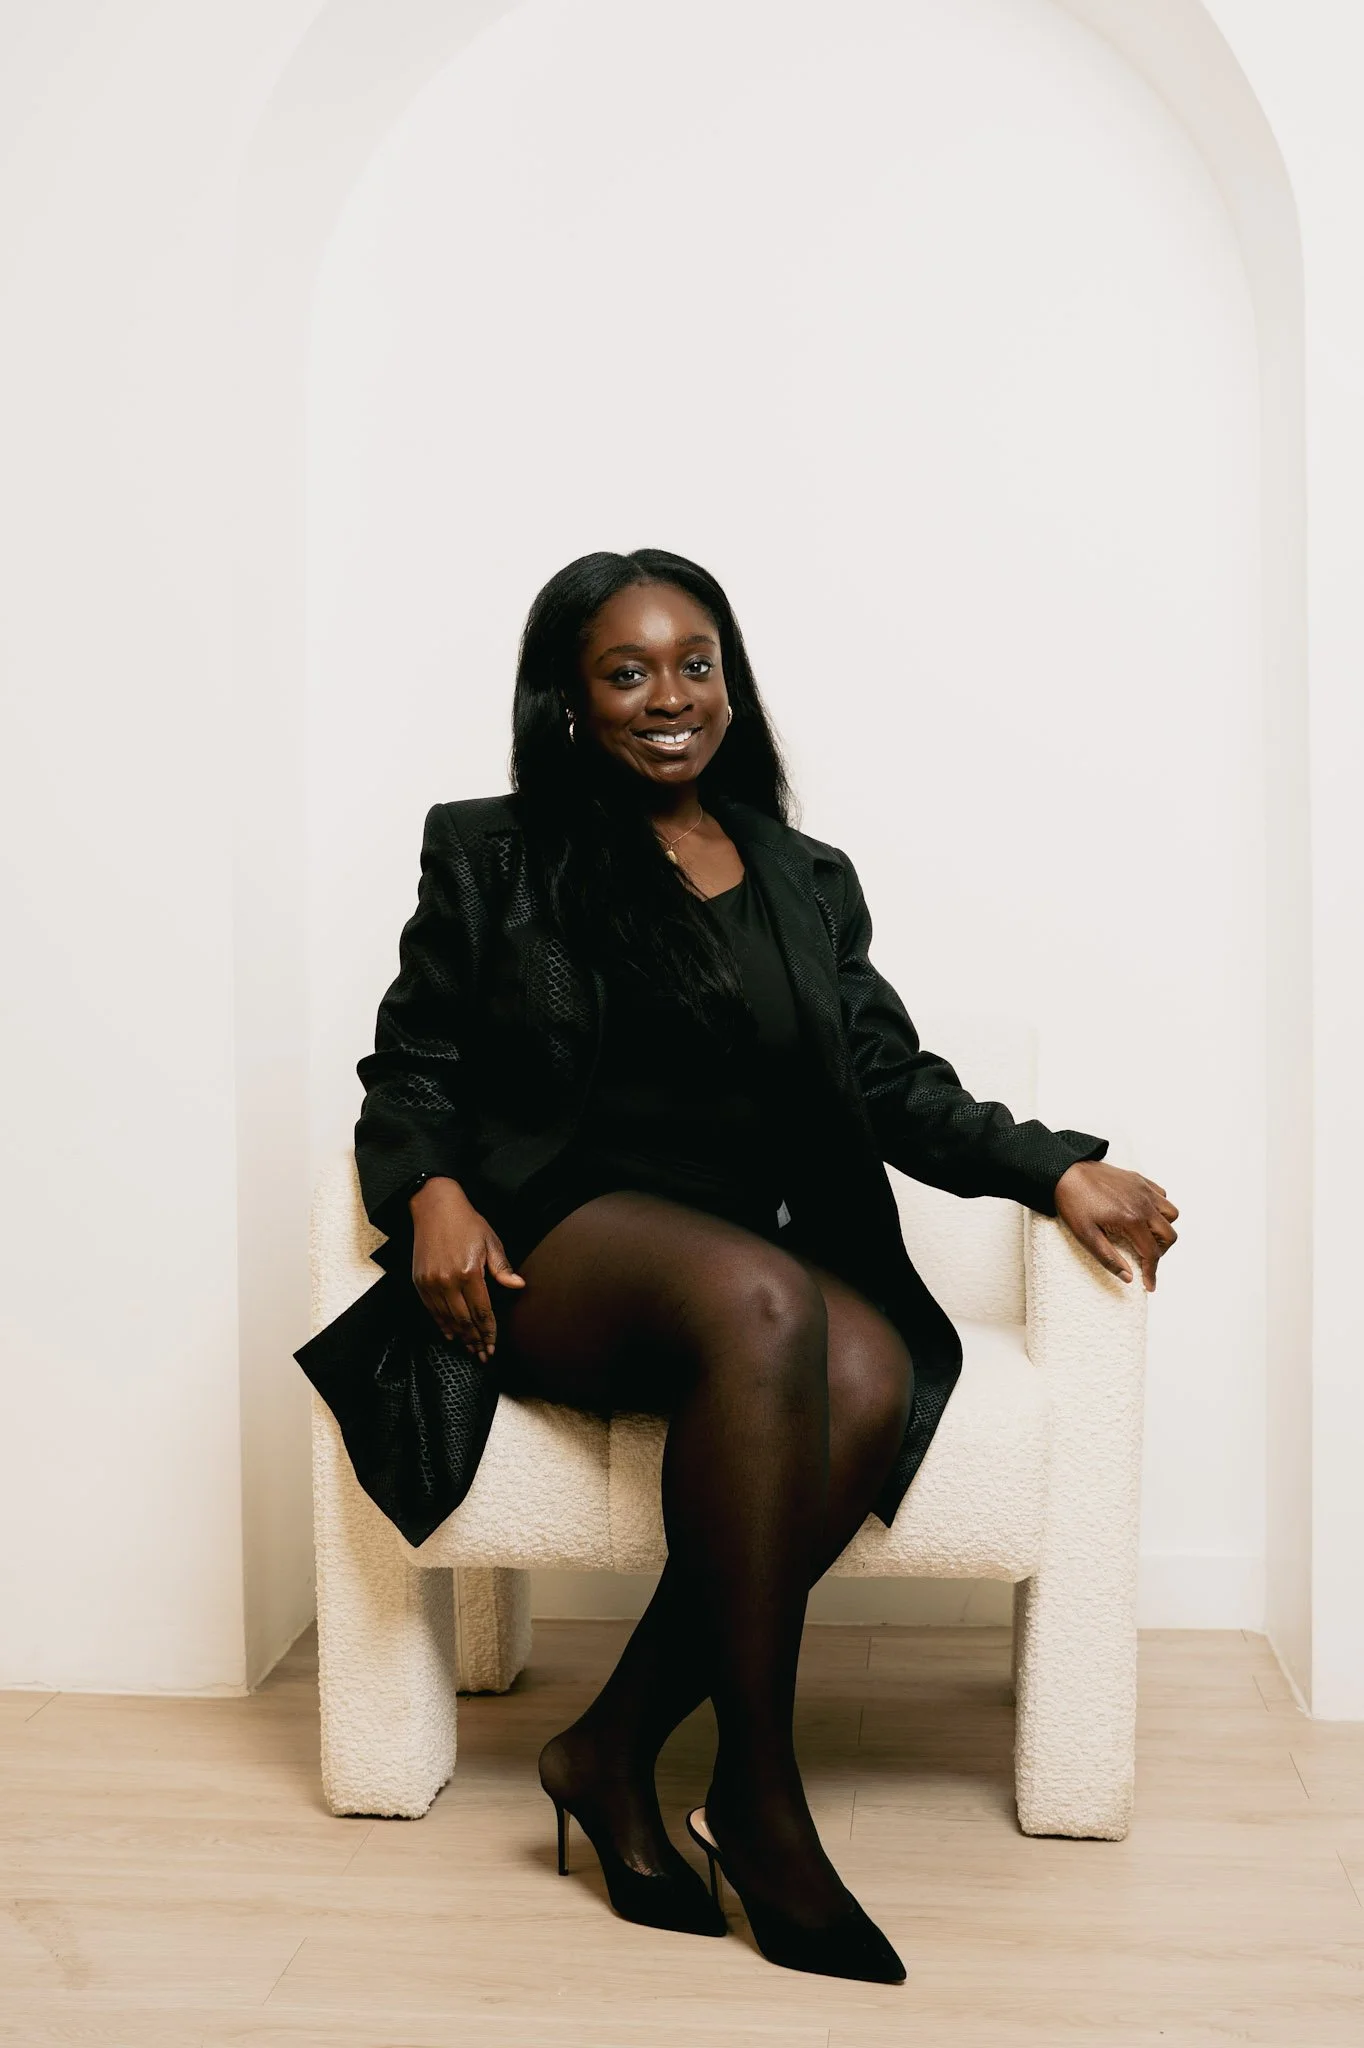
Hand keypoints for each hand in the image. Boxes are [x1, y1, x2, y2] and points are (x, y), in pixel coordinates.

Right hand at [409, 1176, 524, 1360]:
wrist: (434, 1207)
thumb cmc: (467, 1223)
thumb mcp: (490, 1241)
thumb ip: (502, 1268)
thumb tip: (519, 1286)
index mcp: (469, 1272)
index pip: (482, 1312)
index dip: (488, 1332)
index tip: (493, 1347)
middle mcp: (448, 1281)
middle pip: (464, 1320)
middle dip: (475, 1340)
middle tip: (483, 1355)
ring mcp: (431, 1282)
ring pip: (447, 1319)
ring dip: (460, 1336)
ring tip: (470, 1349)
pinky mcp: (419, 1281)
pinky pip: (432, 1310)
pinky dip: (442, 1324)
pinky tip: (450, 1334)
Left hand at [1053, 1160, 1178, 1291]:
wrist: (1065, 1172)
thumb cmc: (1073, 1203)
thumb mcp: (1086, 1236)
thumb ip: (1109, 1259)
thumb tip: (1129, 1277)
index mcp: (1131, 1220)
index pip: (1152, 1253)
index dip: (1151, 1273)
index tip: (1149, 1285)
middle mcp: (1143, 1204)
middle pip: (1169, 1235)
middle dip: (1160, 1251)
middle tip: (1143, 1257)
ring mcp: (1144, 1189)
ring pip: (1171, 1214)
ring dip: (1163, 1228)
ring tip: (1145, 1235)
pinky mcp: (1140, 1180)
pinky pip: (1162, 1196)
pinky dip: (1159, 1208)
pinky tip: (1142, 1214)